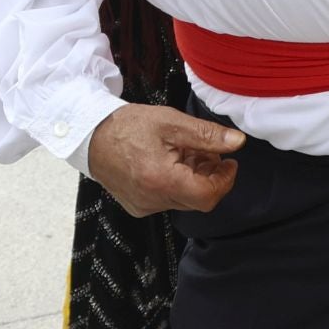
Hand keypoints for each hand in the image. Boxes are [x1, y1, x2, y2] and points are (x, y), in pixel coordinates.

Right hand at [86, 103, 244, 218]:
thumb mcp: (172, 122)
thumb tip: (237, 143)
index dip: (225, 179)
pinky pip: (168, 200)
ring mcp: (144, 206)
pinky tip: (172, 162)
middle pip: (198, 199)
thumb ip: (207, 135)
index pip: (208, 195)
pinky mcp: (138, 205)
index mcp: (162, 180)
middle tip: (208, 151)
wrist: (91, 136)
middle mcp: (152, 200)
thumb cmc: (128, 126)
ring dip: (195, 178)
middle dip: (210, 176)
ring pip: (185, 199)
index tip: (229, 162)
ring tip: (188, 152)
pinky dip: (178, 183)